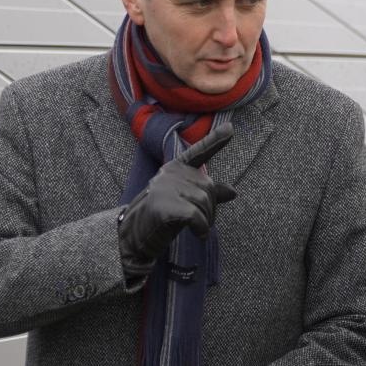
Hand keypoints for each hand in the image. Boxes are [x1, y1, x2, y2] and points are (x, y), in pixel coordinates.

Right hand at [118, 126, 237, 274]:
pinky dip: (201, 229)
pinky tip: (197, 234)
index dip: (216, 140)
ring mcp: (165, 187)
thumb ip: (207, 194)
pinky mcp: (163, 205)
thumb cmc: (161, 218)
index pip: (199, 152)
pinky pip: (196, 216)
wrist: (132, 237)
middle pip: (208, 188)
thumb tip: (234, 191)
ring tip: (194, 229)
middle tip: (197, 223)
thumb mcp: (185, 202)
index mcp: (175, 168)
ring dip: (205, 222)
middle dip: (210, 210)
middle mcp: (170, 173)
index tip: (231, 128)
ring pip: (204, 203)